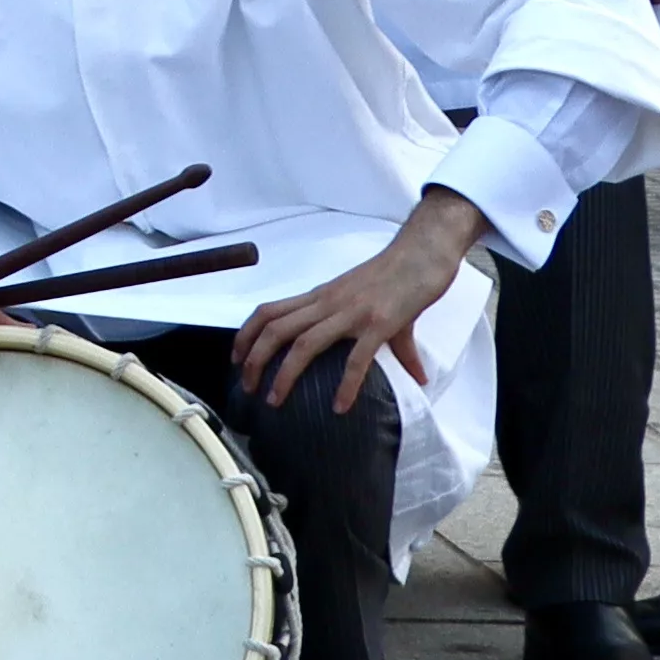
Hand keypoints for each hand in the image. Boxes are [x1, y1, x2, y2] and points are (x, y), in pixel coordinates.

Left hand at [237, 192, 478, 421]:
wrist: (423, 252)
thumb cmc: (400, 277)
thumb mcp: (380, 308)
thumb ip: (390, 344)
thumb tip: (418, 377)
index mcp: (320, 297)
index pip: (269, 311)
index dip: (246, 334)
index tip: (236, 360)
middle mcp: (328, 303)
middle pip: (276, 329)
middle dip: (254, 360)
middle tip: (247, 389)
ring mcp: (351, 313)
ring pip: (304, 343)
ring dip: (285, 375)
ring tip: (275, 401)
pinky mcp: (379, 323)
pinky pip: (356, 359)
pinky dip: (346, 385)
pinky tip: (340, 407)